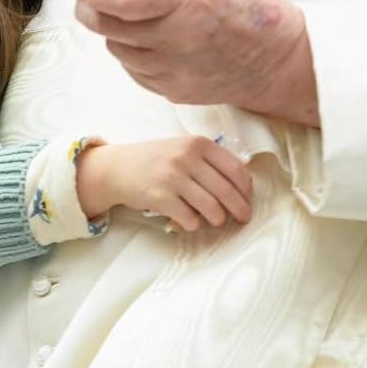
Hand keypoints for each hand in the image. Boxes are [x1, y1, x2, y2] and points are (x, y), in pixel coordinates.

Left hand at [76, 0, 319, 125]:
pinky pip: (134, 71)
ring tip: (128, 20)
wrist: (280, 62)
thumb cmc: (250, 13)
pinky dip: (130, 55)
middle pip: (108, 27)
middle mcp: (175, 40)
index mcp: (186, 3)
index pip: (120, 0)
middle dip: (91, 10)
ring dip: (112, 33)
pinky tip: (146, 43)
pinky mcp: (173, 91)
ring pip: (117, 50)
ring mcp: (173, 71)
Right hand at [76, 136, 251, 231]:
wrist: (118, 167)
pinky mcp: (160, 197)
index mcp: (198, 143)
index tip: (248, 198)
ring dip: (217, 219)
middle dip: (240, 209)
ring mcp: (173, 177)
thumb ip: (209, 160)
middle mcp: (187, 157)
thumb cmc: (156, 159)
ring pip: (212, 208)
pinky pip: (190, 219)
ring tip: (215, 220)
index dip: (246, 189)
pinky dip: (194, 224)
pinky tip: (189, 220)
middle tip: (243, 218)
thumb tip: (242, 185)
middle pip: (227, 191)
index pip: (235, 168)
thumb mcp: (183, 148)